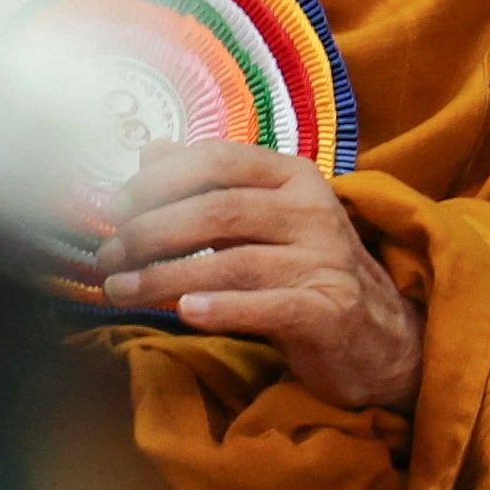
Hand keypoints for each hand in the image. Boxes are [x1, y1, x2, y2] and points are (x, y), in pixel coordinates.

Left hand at [95, 140, 422, 413]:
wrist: (382, 338)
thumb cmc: (308, 271)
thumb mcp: (263, 220)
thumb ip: (209, 185)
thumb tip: (150, 151)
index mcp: (293, 177)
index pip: (218, 161)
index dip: (159, 180)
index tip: (114, 206)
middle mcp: (312, 211)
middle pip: (218, 210)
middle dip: (151, 230)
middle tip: (108, 253)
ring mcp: (324, 261)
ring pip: (232, 261)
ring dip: (166, 276)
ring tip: (120, 289)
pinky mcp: (330, 311)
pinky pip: (268, 306)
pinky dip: (223, 308)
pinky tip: (185, 313)